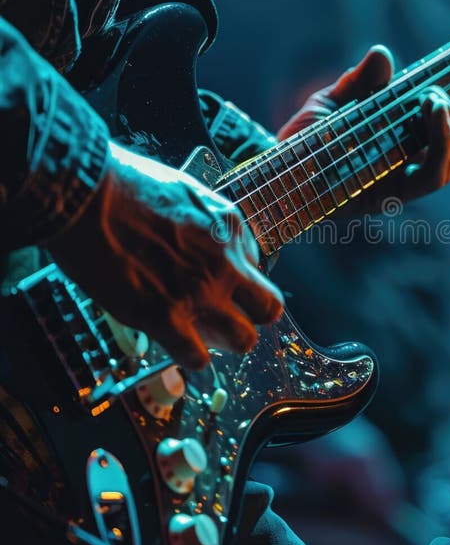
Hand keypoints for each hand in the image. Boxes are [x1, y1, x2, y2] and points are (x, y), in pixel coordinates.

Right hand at [47, 143, 283, 369]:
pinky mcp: (165, 318)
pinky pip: (197, 358)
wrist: (86, 197)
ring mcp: (199, 294)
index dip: (237, 277)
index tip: (219, 280)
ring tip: (205, 335)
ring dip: (226, 341)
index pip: (256, 267)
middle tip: (229, 316)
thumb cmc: (127, 186)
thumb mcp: (188, 190)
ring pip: (243, 340)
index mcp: (229, 228)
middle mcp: (224, 264)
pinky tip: (178, 346)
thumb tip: (219, 240)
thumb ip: (210, 220)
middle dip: (251, 315)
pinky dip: (191, 358)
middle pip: (268, 309)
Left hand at [278, 46, 449, 212]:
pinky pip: (430, 179)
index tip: (436, 87)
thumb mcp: (329, 104)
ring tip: (433, 103)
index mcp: (394, 138)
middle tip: (433, 97)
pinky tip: (432, 121)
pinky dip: (440, 150)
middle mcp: (402, 162)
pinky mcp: (390, 197)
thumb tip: (382, 55)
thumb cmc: (300, 142)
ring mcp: (398, 181)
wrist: (273, 175)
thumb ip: (357, 83)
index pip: (441, 124)